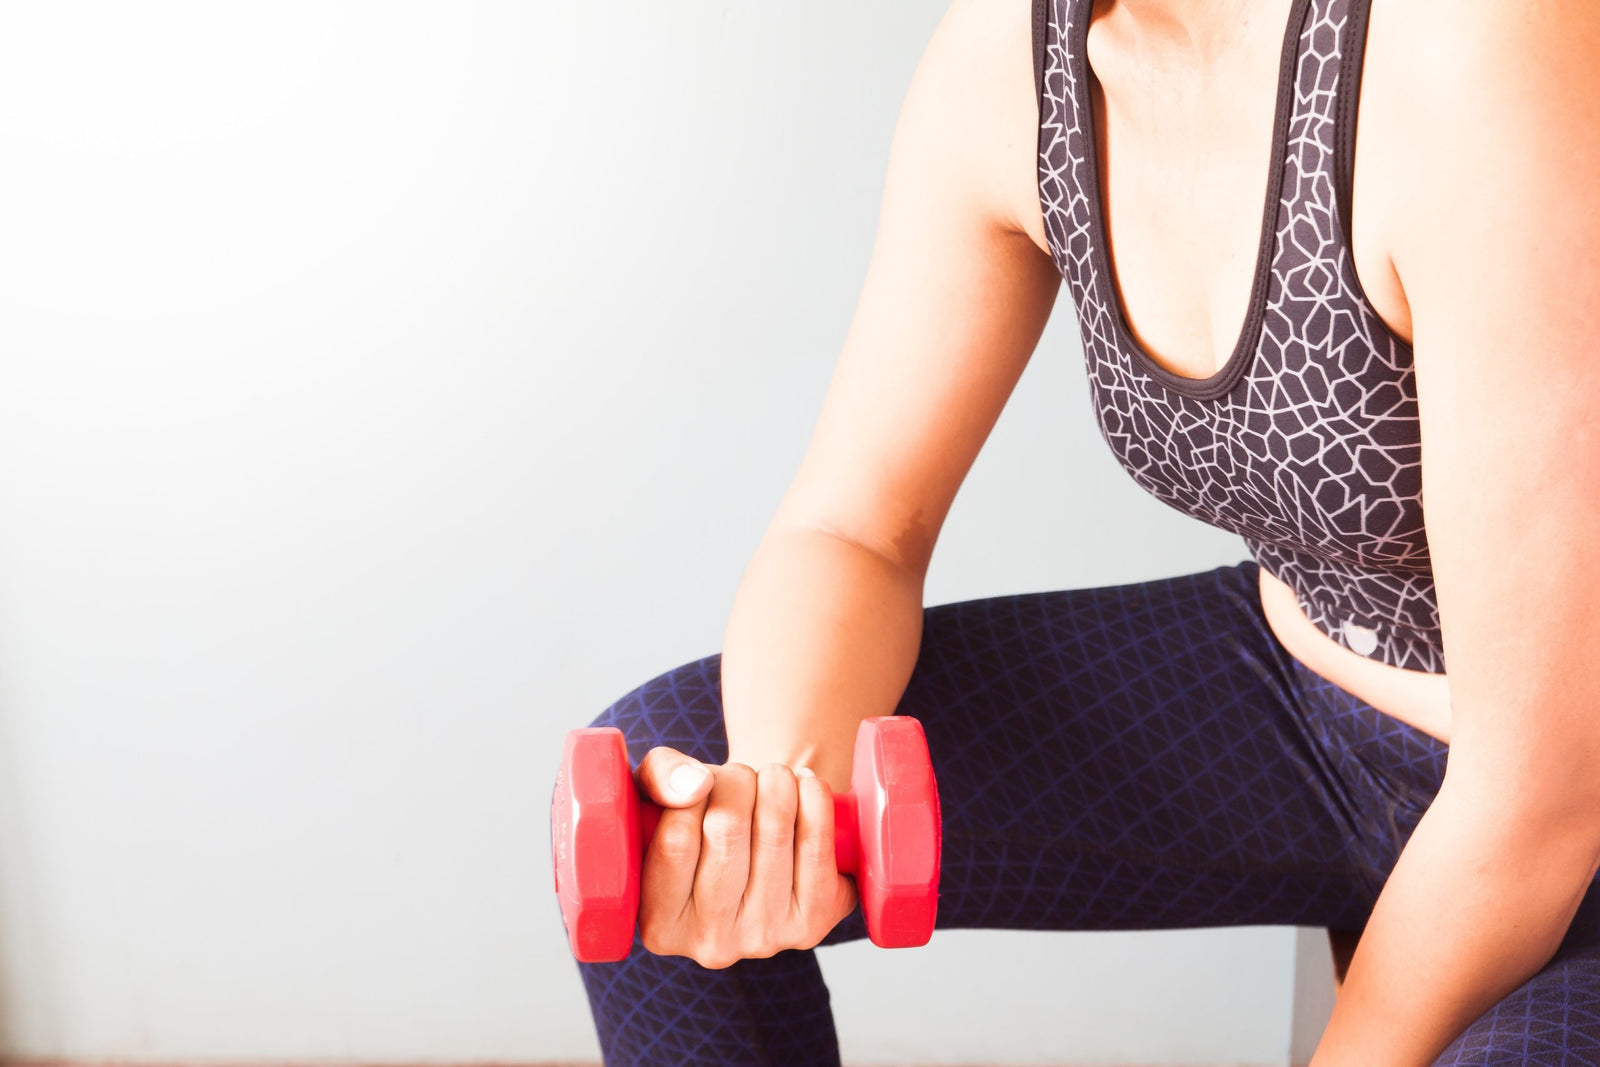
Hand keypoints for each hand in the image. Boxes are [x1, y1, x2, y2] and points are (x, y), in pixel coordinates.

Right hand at [632, 747, 858, 968]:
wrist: (763, 845)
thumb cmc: (702, 819)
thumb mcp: (658, 796)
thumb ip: (660, 778)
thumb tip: (696, 785)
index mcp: (660, 924)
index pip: (676, 840)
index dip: (695, 790)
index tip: (705, 779)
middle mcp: (709, 942)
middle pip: (727, 828)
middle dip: (739, 780)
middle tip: (741, 776)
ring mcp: (764, 938)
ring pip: (774, 831)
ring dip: (778, 783)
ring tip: (773, 778)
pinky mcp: (812, 923)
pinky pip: (817, 846)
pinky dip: (816, 799)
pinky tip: (807, 786)